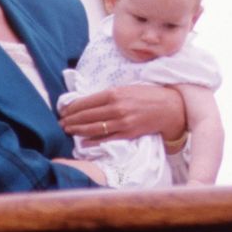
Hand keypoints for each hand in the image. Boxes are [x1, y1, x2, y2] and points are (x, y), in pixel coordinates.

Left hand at [59, 84, 185, 143]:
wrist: (170, 107)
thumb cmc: (149, 95)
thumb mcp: (127, 88)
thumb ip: (110, 95)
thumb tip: (90, 101)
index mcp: (115, 93)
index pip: (86, 101)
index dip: (72, 108)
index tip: (64, 111)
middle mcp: (116, 108)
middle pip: (87, 115)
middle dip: (71, 120)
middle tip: (61, 123)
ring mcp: (122, 122)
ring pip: (93, 128)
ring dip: (77, 130)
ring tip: (68, 130)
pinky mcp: (128, 134)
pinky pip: (106, 139)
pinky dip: (93, 141)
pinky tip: (83, 142)